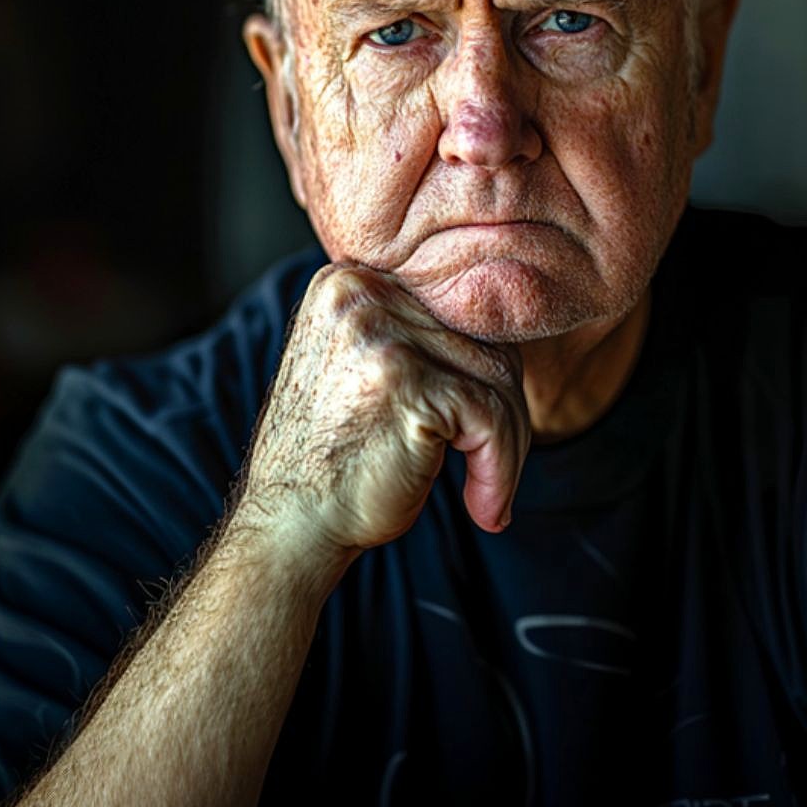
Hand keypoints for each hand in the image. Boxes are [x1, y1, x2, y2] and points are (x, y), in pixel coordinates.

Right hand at [237, 264, 530, 554]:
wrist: (292, 525)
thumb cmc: (338, 457)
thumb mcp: (365, 367)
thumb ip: (416, 333)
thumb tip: (514, 318)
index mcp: (352, 280)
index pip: (460, 311)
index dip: (487, 375)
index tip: (491, 431)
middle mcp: (362, 292)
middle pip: (485, 339)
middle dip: (505, 411)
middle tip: (495, 469)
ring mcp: (381, 333)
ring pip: (498, 377)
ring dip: (508, 445)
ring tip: (487, 494)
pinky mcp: (406, 381)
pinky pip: (492, 416)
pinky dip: (501, 467)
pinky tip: (484, 507)